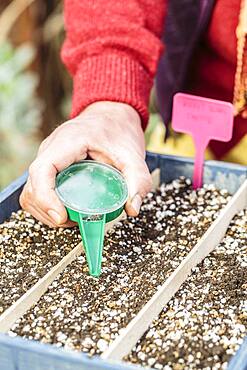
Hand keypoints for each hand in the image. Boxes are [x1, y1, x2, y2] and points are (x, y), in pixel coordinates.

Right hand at [20, 101, 151, 226]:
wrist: (111, 116)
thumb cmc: (119, 131)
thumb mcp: (134, 155)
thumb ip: (138, 181)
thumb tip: (132, 210)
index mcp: (68, 142)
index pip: (42, 170)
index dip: (45, 198)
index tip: (62, 216)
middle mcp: (51, 149)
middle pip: (32, 187)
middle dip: (48, 211)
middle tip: (75, 221)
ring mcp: (47, 158)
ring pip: (30, 192)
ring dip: (45, 212)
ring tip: (71, 218)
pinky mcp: (49, 167)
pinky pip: (37, 190)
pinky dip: (47, 205)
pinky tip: (67, 210)